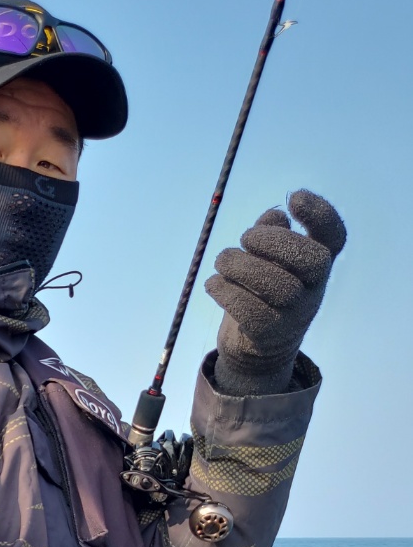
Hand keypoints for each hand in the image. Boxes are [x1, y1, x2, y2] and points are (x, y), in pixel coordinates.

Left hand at [205, 189, 345, 395]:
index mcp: (317, 264)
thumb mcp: (267, 259)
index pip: (334, 237)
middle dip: (274, 241)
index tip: (295, 197)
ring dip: (242, 267)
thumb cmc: (262, 291)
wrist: (257, 349)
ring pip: (278, 287)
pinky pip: (251, 312)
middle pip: (312, 260)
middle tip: (244, 237)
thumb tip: (274, 216)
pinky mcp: (269, 335)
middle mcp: (313, 289)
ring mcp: (295, 314)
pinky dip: (226, 292)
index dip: (321, 214)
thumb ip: (270, 233)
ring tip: (222, 260)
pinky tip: (213, 283)